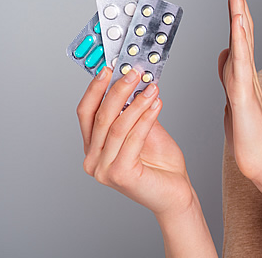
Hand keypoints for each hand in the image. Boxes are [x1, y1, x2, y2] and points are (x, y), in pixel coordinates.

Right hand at [77, 68, 195, 217]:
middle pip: (100, 117)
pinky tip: (156, 104)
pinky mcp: (119, 174)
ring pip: (117, 126)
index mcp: (93, 148)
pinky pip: (132, 138)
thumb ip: (134, 112)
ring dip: (136, 102)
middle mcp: (93, 160)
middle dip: (118, 90)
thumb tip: (134, 83)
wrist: (175, 193)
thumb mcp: (144, 131)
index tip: (109, 68)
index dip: (96, 89)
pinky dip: (145, 118)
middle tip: (134, 73)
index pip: (86, 113)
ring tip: (152, 88)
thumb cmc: (160, 166)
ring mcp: (103, 170)